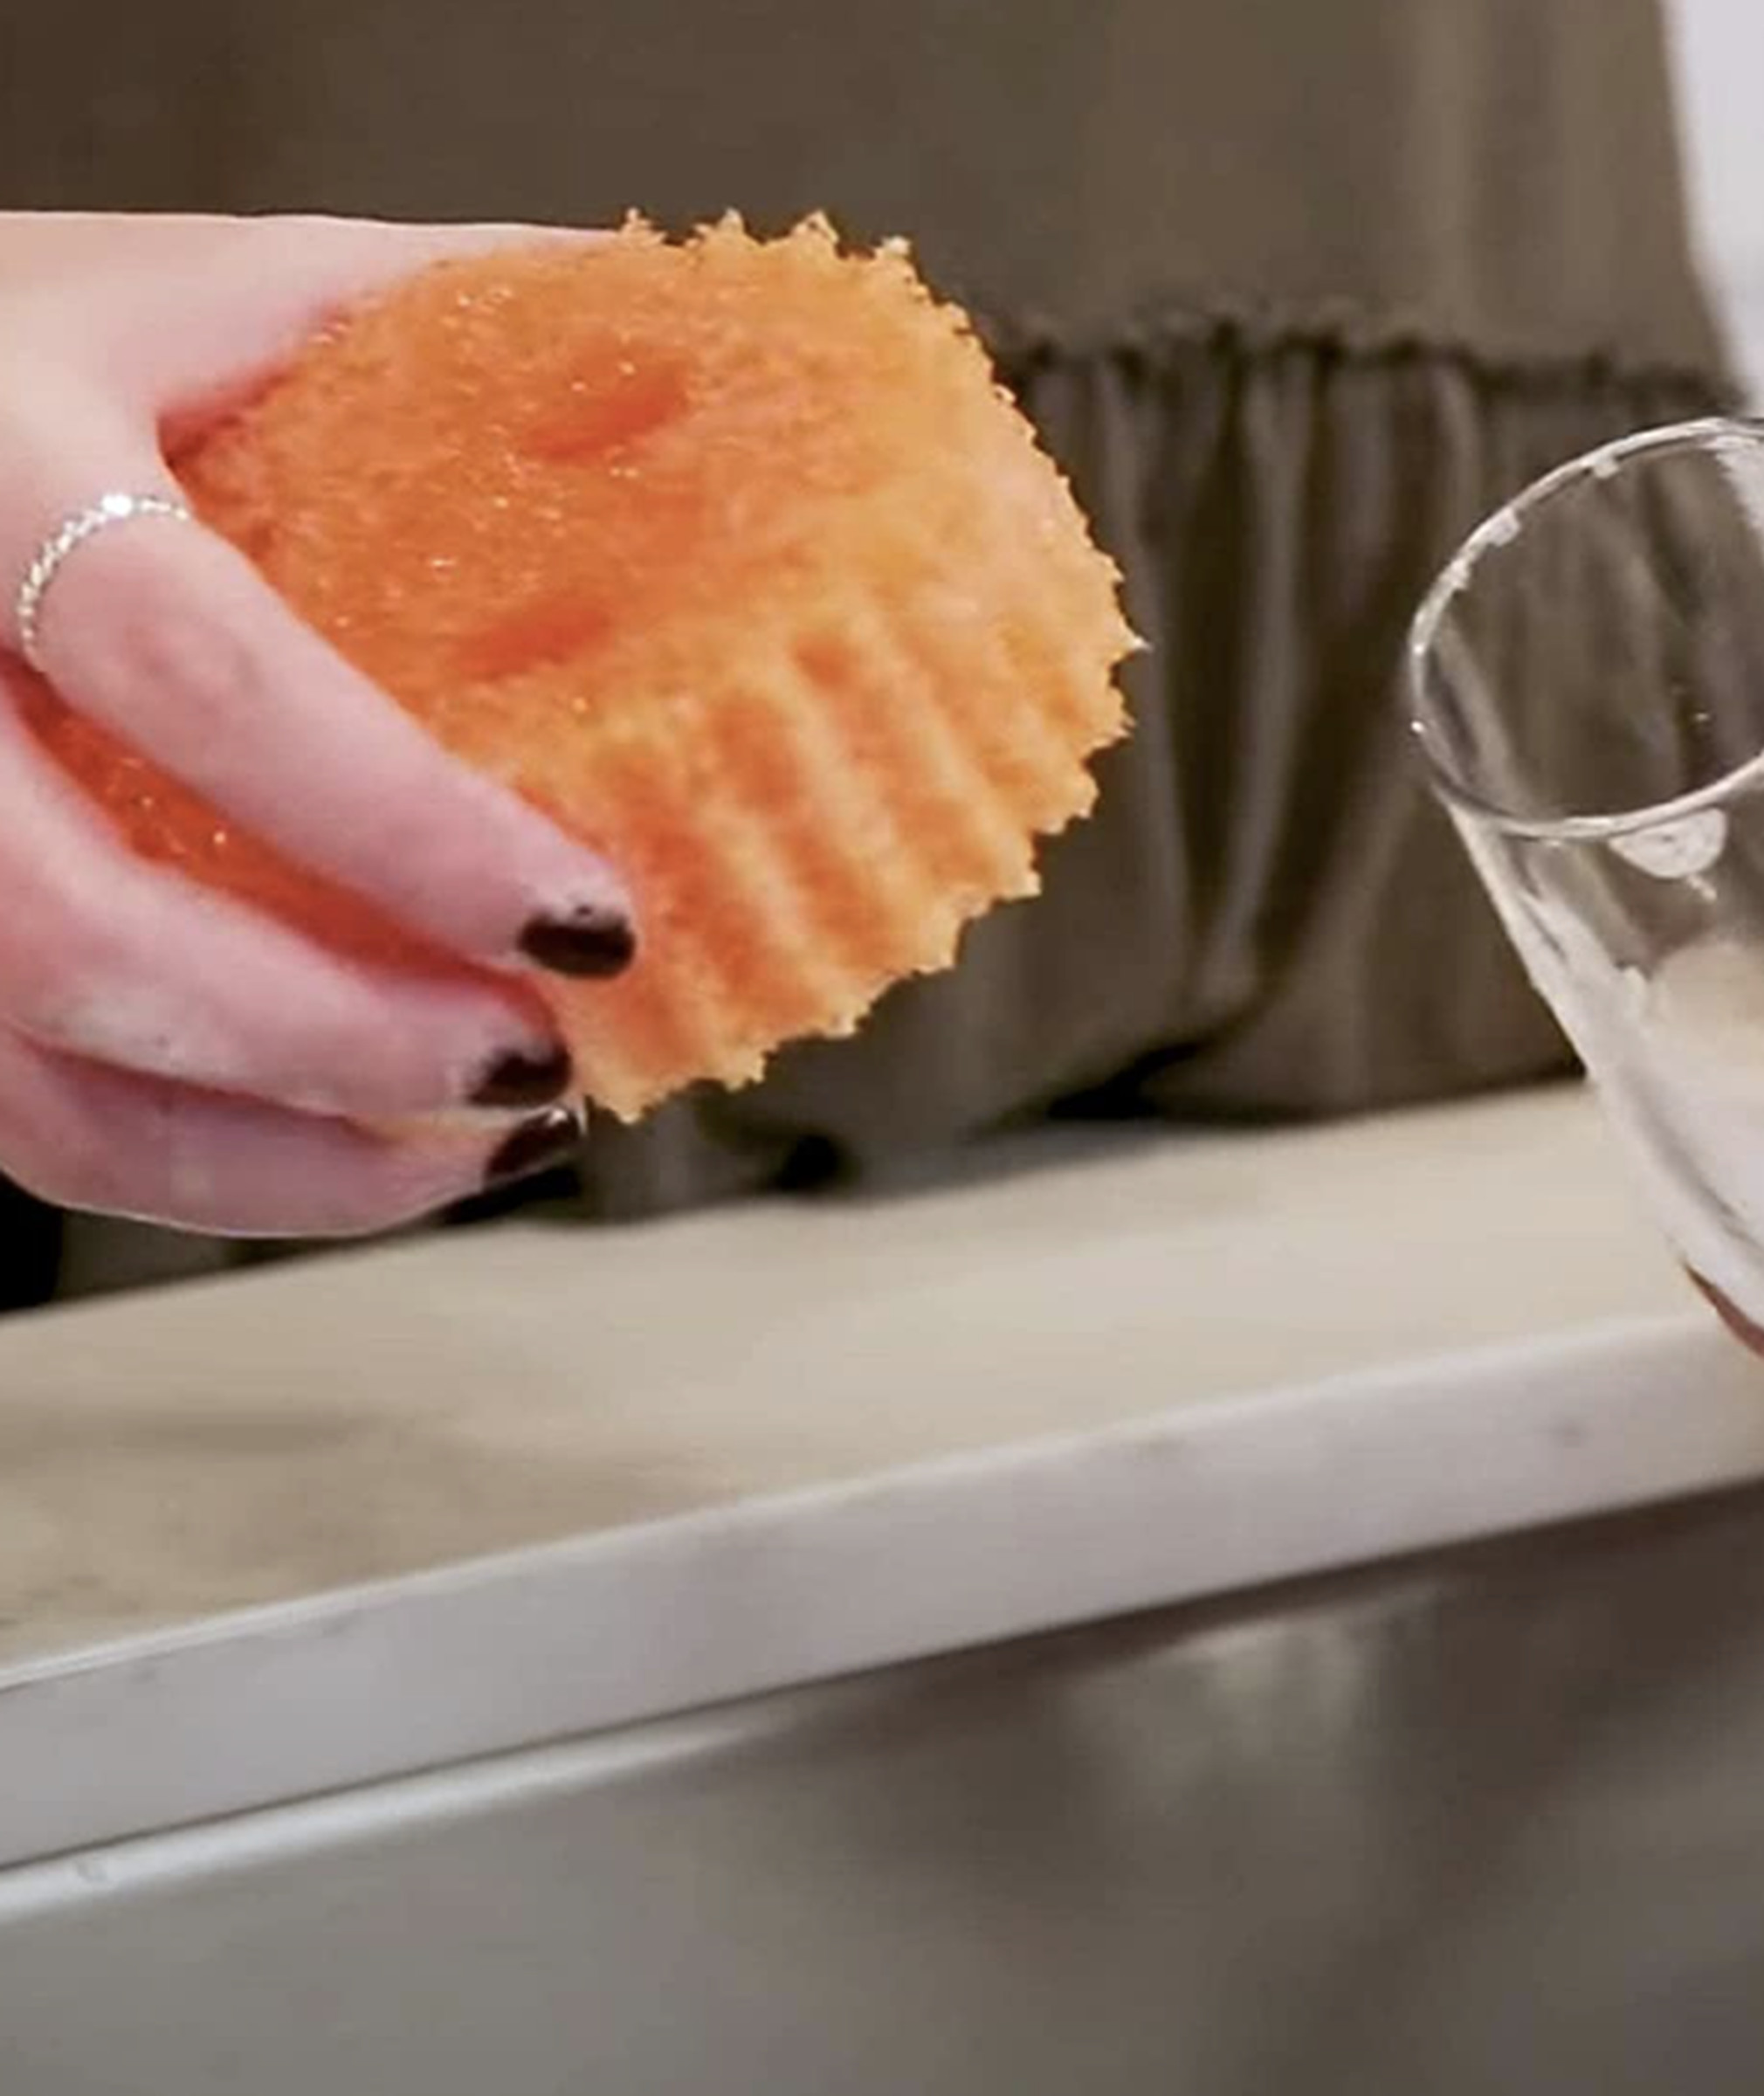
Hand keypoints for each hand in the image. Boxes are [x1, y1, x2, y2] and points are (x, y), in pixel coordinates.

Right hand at [0, 212, 629, 1235]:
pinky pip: (12, 1109)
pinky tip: (359, 1157)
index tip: (592, 925)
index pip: (198, 668)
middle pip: (70, 930)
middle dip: (335, 1044)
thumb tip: (711, 373)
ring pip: (21, 1077)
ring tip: (484, 1147)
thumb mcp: (215, 288)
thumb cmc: (34, 335)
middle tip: (536, 1069)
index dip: (404, 826)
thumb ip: (439, 318)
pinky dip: (202, 1172)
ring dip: (276, 1164)